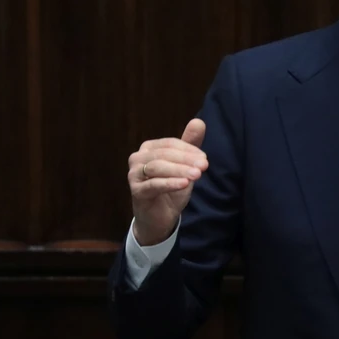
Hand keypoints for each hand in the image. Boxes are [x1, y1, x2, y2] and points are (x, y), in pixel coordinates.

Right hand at [127, 119, 207, 245]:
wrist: (159, 217)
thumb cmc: (171, 188)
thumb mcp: (184, 166)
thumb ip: (190, 145)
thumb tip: (199, 121)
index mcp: (149, 148)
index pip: (170, 144)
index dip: (188, 150)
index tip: (204, 159)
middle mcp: (138, 158)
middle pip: (164, 154)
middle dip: (186, 159)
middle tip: (204, 166)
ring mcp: (134, 175)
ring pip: (158, 168)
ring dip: (179, 170)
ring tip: (197, 175)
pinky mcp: (136, 191)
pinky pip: (153, 185)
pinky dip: (170, 183)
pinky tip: (184, 184)